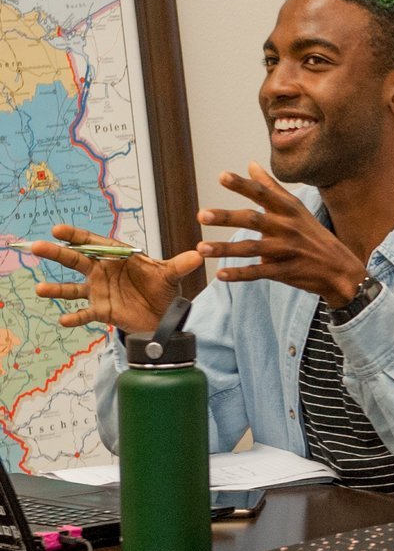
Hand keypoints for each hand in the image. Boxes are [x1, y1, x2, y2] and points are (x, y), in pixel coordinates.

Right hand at [30, 226, 203, 331]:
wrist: (164, 314)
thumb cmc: (162, 288)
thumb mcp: (171, 275)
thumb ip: (182, 265)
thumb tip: (200, 255)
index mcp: (117, 257)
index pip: (94, 243)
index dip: (77, 236)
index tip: (59, 230)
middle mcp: (103, 272)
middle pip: (77, 261)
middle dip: (58, 253)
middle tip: (36, 246)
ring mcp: (100, 291)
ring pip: (73, 288)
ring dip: (57, 289)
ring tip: (40, 289)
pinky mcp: (102, 310)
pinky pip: (85, 314)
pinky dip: (75, 317)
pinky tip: (63, 320)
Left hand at [196, 164, 366, 306]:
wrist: (341, 269)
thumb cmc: (314, 236)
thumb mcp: (297, 209)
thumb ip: (272, 188)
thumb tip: (251, 164)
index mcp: (289, 210)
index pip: (263, 194)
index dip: (243, 185)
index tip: (221, 176)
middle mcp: (288, 228)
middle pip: (254, 220)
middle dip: (227, 217)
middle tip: (202, 215)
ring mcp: (288, 250)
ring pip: (252, 248)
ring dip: (226, 249)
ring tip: (201, 248)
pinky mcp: (286, 271)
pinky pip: (259, 273)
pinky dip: (240, 274)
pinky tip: (221, 275)